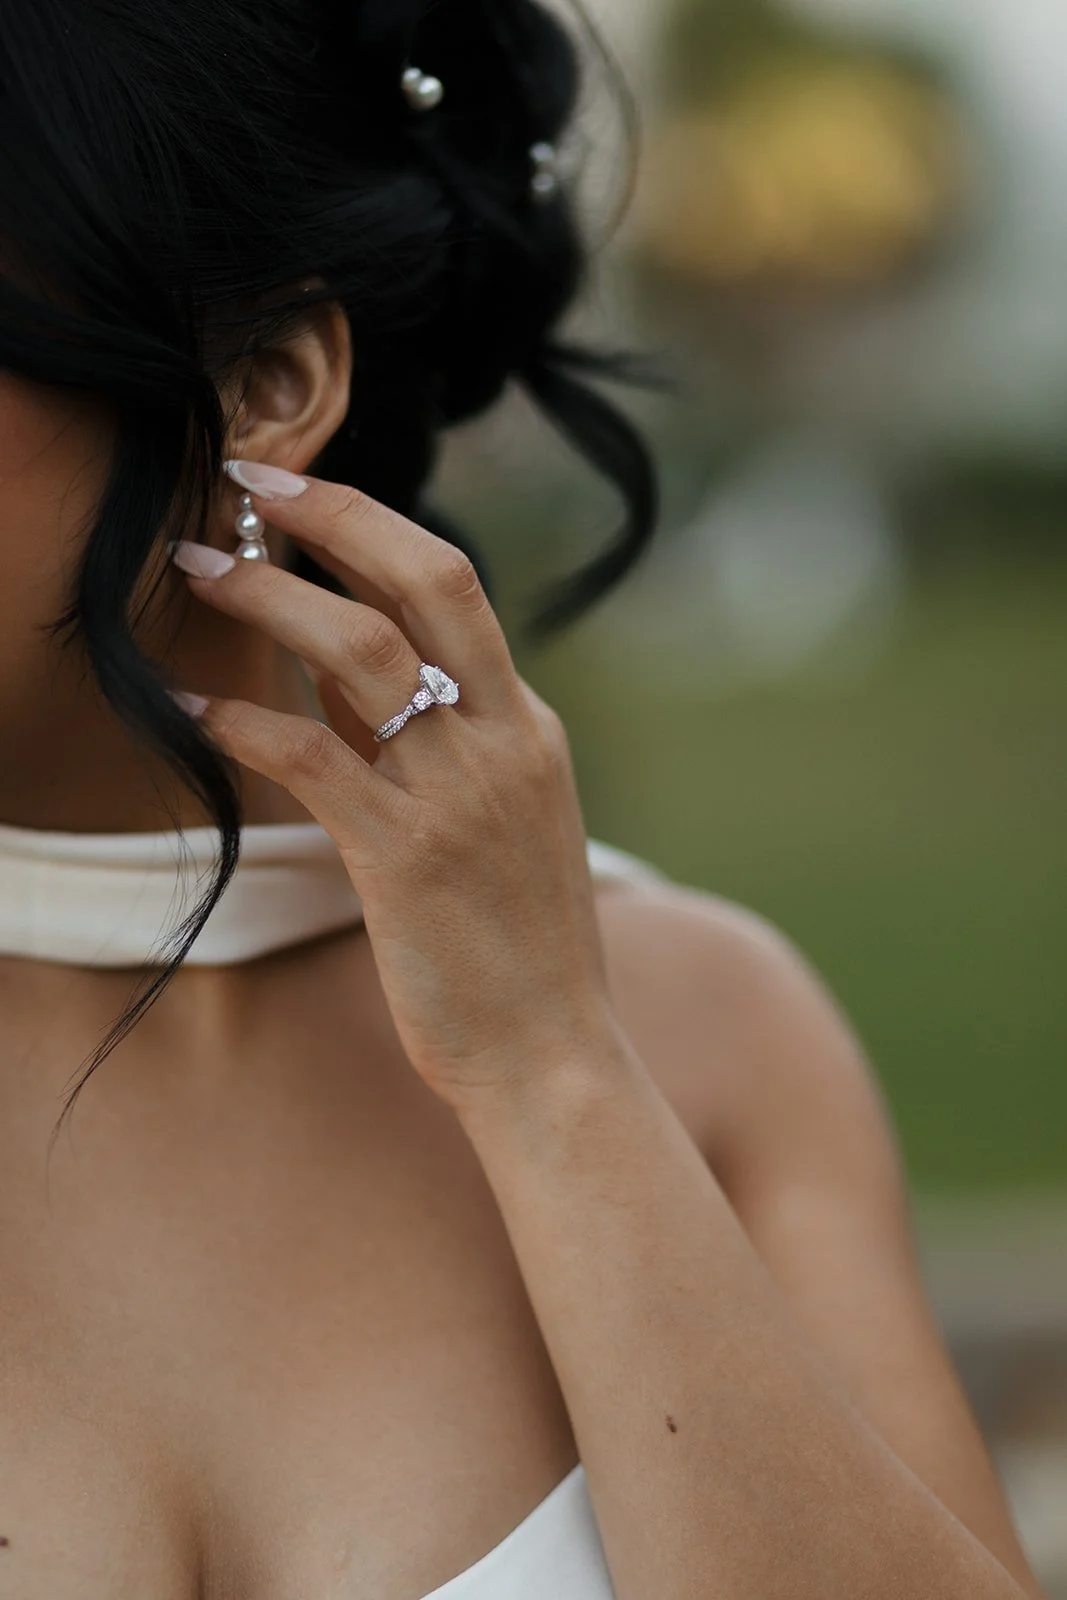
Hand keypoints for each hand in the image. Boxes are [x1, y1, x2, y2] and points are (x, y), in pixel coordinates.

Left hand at [170, 469, 619, 1108]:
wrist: (552, 1051)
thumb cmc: (519, 944)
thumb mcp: (503, 820)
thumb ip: (440, 739)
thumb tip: (347, 670)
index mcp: (528, 725)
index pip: (453, 588)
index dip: (370, 527)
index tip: (302, 494)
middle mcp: (503, 738)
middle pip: (423, 580)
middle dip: (331, 514)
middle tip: (249, 482)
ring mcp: (459, 792)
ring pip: (356, 651)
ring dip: (264, 599)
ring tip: (194, 572)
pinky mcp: (405, 855)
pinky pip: (309, 757)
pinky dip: (240, 721)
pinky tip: (191, 709)